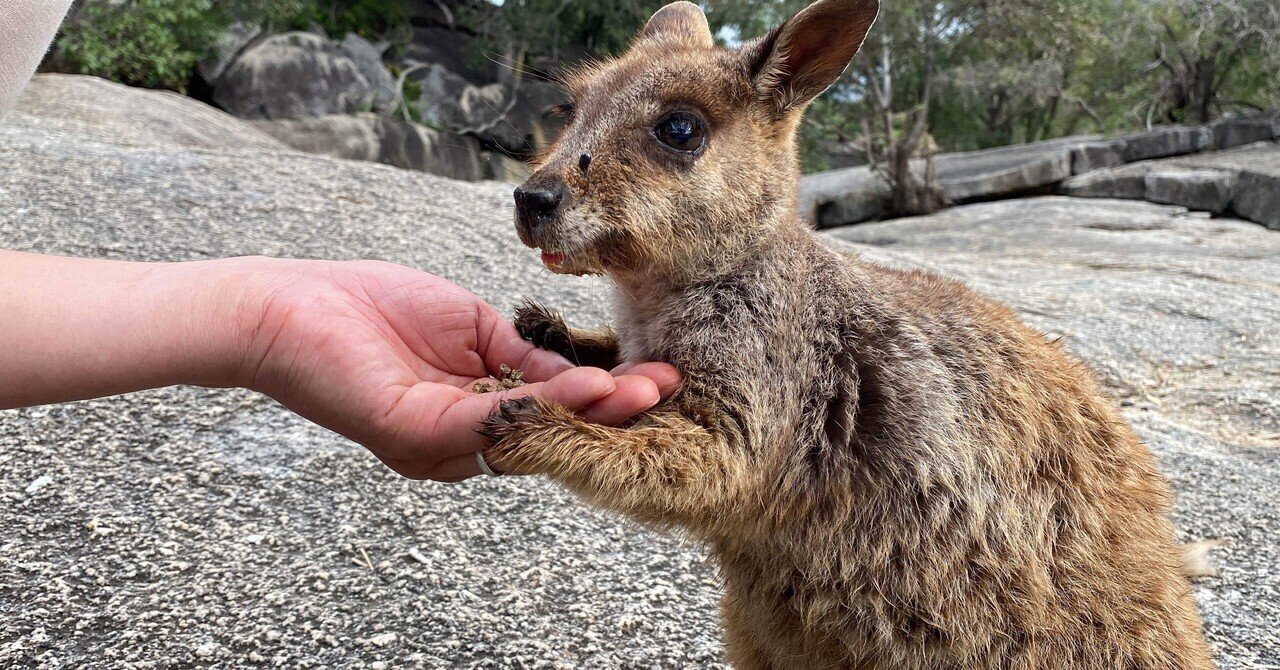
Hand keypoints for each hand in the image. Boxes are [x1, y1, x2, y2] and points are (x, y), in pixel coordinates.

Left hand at [234, 258, 679, 480]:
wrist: (290, 304)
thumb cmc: (369, 307)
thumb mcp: (470, 327)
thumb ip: (523, 355)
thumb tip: (581, 375)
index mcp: (472, 416)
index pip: (550, 412)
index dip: (603, 399)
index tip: (657, 379)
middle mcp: (459, 442)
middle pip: (551, 433)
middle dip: (612, 413)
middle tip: (669, 390)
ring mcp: (438, 445)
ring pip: (532, 433)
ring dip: (592, 413)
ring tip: (644, 390)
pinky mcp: (416, 432)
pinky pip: (495, 422)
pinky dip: (547, 405)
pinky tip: (588, 386)